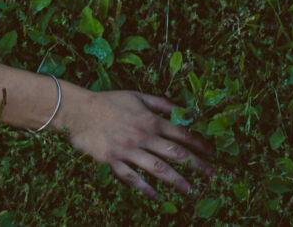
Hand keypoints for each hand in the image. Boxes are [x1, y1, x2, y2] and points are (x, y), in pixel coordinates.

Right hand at [62, 89, 214, 198]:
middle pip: (176, 153)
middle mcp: (143, 136)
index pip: (181, 133)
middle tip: (212, 176)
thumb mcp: (137, 96)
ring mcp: (128, 149)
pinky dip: (145, 188)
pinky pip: (132, 177)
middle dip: (197, 165)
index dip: (199, 144)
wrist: (79, 110)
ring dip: (178, 181)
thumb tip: (183, 110)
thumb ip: (161, 103)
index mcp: (150, 119)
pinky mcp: (113, 160)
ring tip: (192, 192)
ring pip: (158, 169)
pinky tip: (156, 197)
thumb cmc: (109, 101)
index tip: (212, 153)